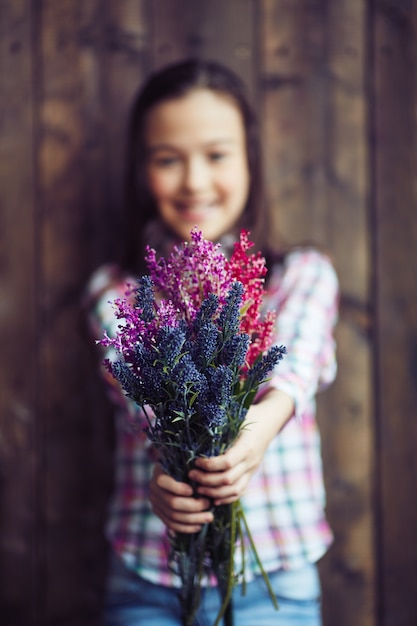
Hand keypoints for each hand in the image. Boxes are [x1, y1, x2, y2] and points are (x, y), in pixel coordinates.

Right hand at [149, 464, 213, 532]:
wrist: (174, 475)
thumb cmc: (186, 468)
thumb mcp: (186, 465)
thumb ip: (192, 471)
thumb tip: (203, 481)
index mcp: (159, 474)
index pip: (163, 482)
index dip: (178, 488)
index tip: (193, 490)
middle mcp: (154, 489)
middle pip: (172, 502)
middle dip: (193, 506)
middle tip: (209, 504)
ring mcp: (155, 503)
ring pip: (173, 516)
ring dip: (193, 519)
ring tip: (209, 517)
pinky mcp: (159, 514)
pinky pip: (172, 525)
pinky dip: (186, 527)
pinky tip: (198, 526)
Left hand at [188, 389, 293, 505]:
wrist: (269, 421)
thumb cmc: (249, 415)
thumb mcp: (237, 415)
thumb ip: (221, 422)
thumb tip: (195, 423)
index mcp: (247, 445)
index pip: (227, 462)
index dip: (209, 465)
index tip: (196, 461)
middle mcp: (251, 460)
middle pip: (228, 479)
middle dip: (206, 480)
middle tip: (191, 475)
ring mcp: (252, 469)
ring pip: (234, 490)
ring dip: (214, 492)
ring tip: (198, 488)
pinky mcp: (252, 474)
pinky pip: (240, 491)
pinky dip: (226, 498)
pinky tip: (212, 498)